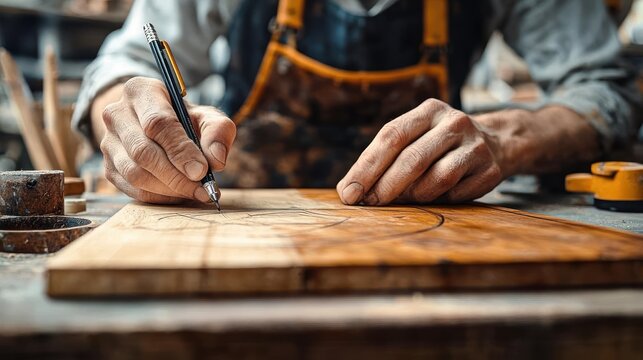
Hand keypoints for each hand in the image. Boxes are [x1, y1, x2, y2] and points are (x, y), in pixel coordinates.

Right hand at [99, 77, 235, 203]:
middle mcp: (117, 114)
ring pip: (135, 174)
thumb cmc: (185, 120)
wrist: (158, 126)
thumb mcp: (207, 116)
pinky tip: (179, 194)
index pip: (157, 123)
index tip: (201, 170)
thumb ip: (218, 132)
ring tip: (195, 192)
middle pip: (143, 152)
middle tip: (202, 189)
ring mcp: (108, 142)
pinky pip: (133, 189)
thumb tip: (216, 160)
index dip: (180, 150)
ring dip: (169, 189)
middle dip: (176, 175)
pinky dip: (159, 197)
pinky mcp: (109, 167)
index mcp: (141, 92)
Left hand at [336, 99, 503, 204]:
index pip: (391, 136)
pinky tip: (436, 196)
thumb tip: (347, 189)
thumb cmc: (438, 145)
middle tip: (368, 204)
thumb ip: (383, 158)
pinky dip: (440, 200)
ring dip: (413, 196)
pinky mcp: (490, 170)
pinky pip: (456, 194)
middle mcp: (454, 123)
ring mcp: (476, 146)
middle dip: (384, 186)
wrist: (496, 143)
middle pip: (412, 159)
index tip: (348, 191)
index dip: (367, 166)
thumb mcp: (414, 138)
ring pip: (435, 180)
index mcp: (429, 110)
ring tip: (404, 198)